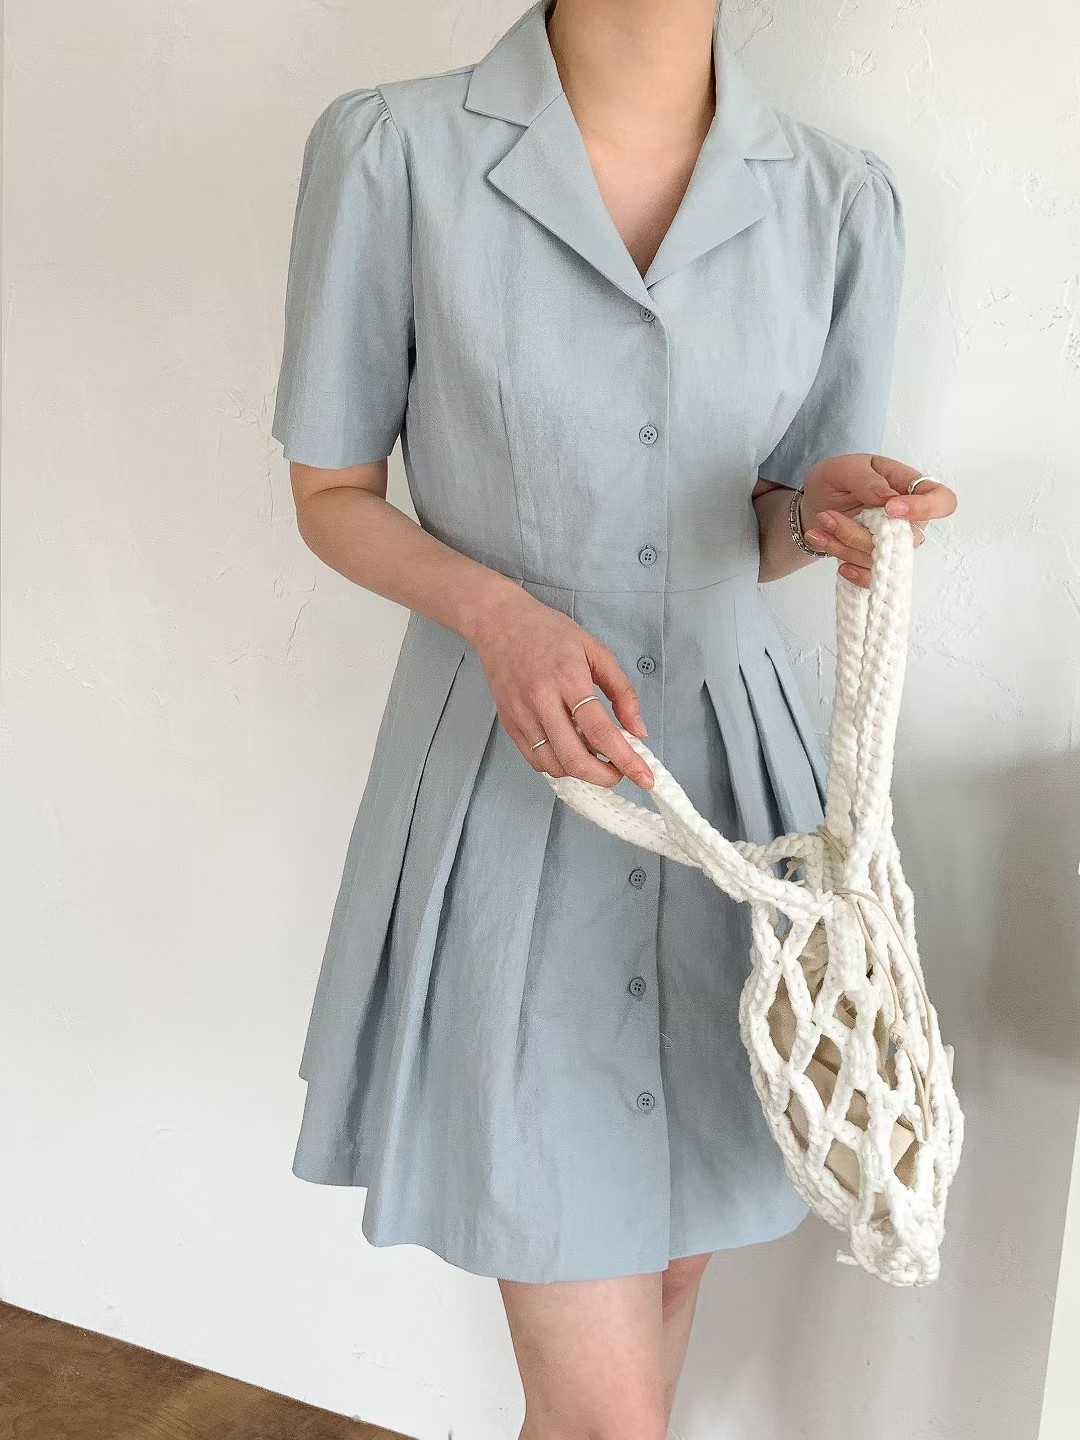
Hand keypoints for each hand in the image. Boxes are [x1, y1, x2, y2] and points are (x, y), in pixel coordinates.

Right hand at [470, 587, 654, 789]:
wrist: (500, 623)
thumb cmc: (549, 633)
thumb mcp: (595, 651)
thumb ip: (621, 691)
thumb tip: (638, 731)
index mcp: (568, 679)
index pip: (600, 731)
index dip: (626, 760)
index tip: (644, 778)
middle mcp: (541, 701)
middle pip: (575, 758)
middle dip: (604, 777)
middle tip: (620, 773)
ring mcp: (521, 715)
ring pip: (554, 765)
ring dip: (581, 774)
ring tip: (596, 761)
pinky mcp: (509, 724)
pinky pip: (535, 760)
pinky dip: (558, 766)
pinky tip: (571, 754)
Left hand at [800, 454, 956, 588]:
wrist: (814, 506)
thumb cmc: (836, 481)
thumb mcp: (843, 468)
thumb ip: (867, 480)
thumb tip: (889, 499)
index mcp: (909, 488)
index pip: (942, 501)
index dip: (925, 509)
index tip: (889, 508)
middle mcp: (908, 520)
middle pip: (906, 539)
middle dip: (860, 533)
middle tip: (827, 517)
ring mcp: (894, 545)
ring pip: (881, 558)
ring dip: (844, 545)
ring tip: (821, 525)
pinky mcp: (877, 563)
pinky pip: (871, 576)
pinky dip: (846, 564)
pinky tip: (827, 547)